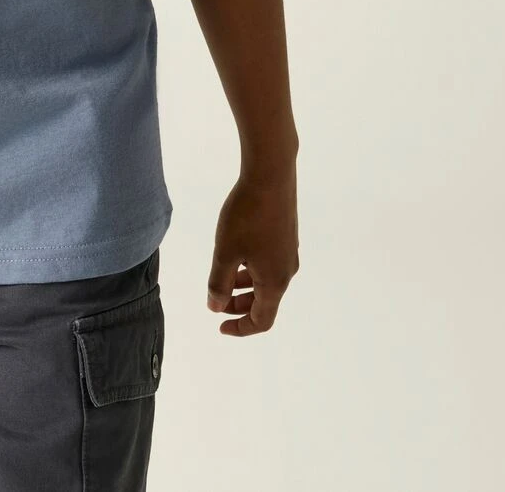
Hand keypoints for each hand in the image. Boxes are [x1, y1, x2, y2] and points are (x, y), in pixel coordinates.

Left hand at [207, 165, 298, 335]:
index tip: (220, 325)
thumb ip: (219, 283)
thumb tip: (216, 306)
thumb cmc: (247, 217)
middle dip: (239, 306)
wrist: (271, 176)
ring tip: (222, 278)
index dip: (241, 328)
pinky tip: (236, 253)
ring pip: (266, 280)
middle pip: (265, 302)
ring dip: (244, 286)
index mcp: (274, 282)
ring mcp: (289, 252)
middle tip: (215, 302)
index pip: (262, 320)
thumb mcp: (226, 252)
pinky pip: (268, 263)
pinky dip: (251, 269)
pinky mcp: (286, 235)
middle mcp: (287, 271)